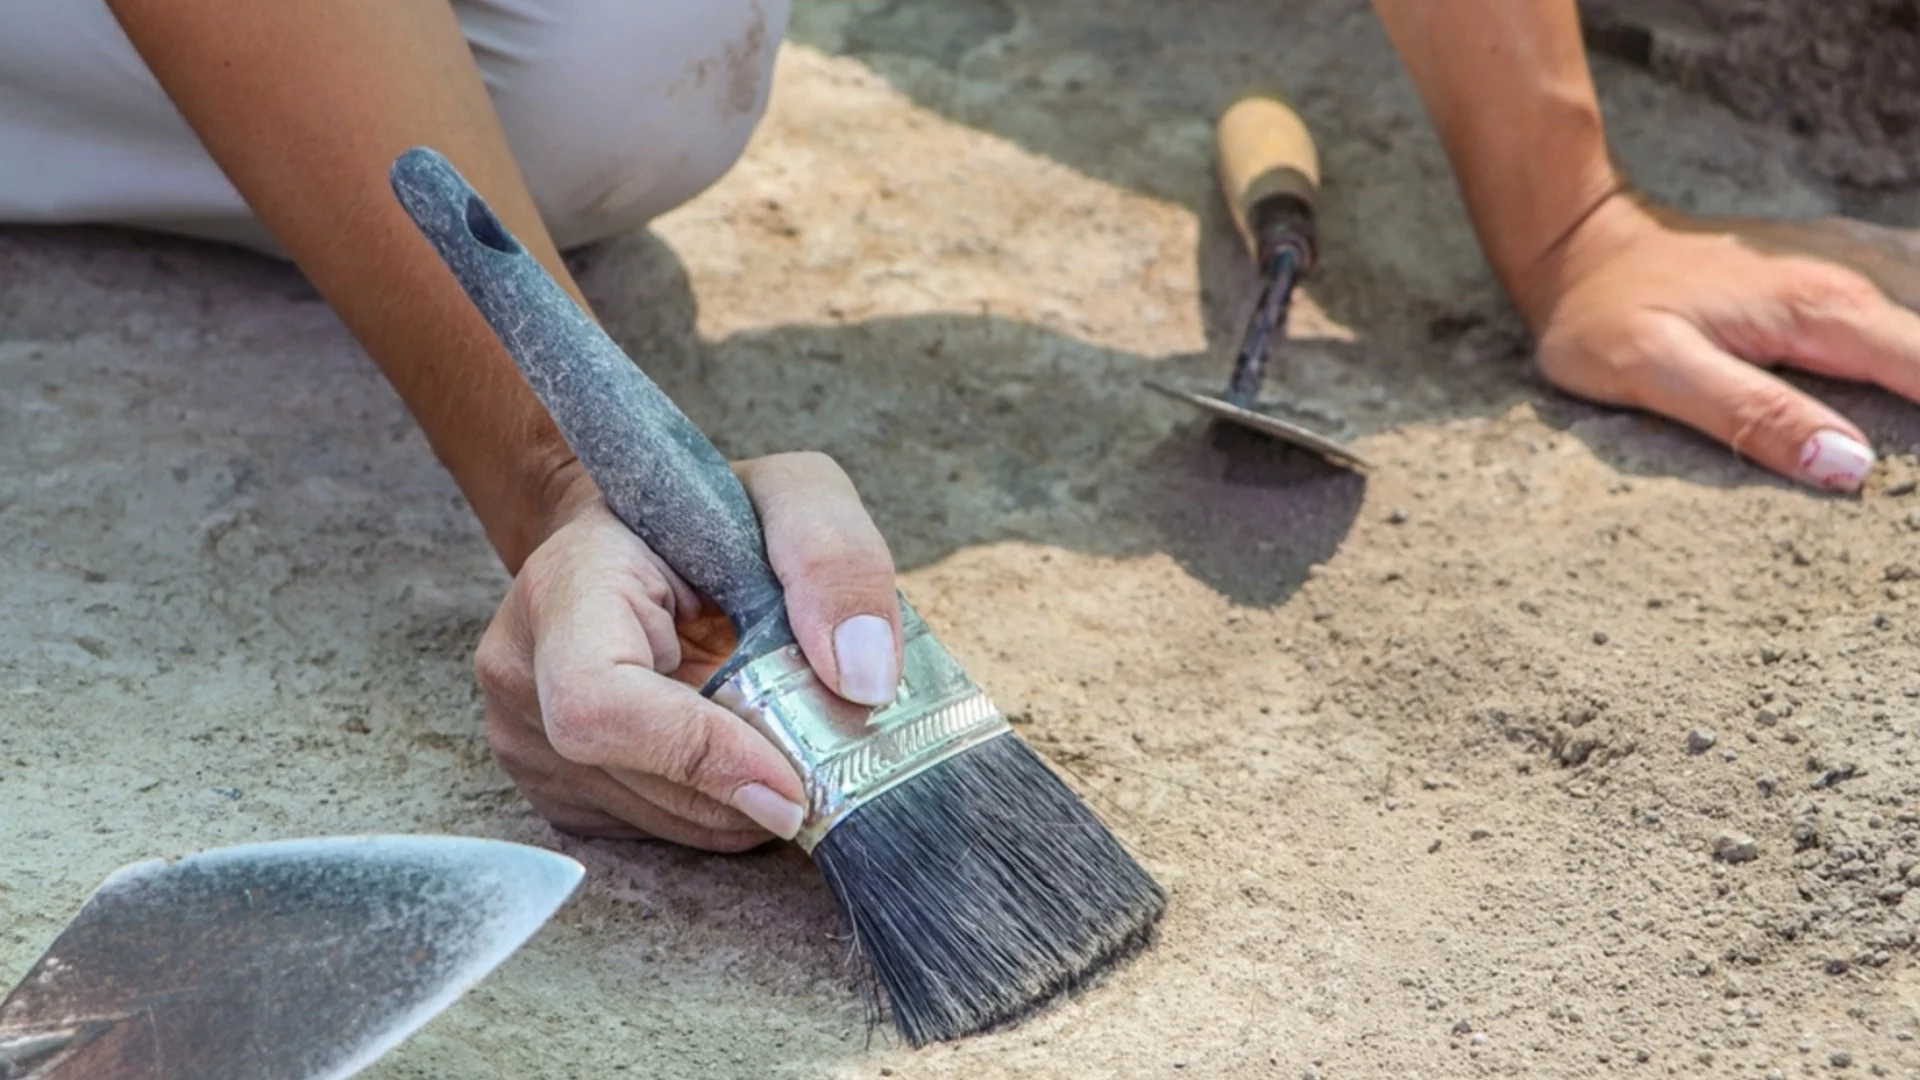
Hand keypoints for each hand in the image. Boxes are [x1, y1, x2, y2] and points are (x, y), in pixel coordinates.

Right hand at [474, 453, 901, 850]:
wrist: (634, 540)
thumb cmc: (705, 516)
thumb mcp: (791, 495)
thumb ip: (834, 560)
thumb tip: (865, 679)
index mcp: (563, 586)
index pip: (598, 704)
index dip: (698, 756)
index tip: (791, 783)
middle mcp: (521, 672)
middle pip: (640, 779)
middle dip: (749, 785)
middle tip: (820, 755)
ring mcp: (524, 741)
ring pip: (658, 821)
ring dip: (743, 803)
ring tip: (783, 740)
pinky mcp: (556, 790)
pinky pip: (655, 834)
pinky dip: (721, 811)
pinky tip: (743, 754)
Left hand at [1521, 194, 1919, 491]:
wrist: (1581, 247)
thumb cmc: (1605, 311)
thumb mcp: (1656, 369)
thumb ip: (1750, 414)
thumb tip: (1848, 466)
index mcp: (1822, 311)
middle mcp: (1847, 290)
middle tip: (1906, 501)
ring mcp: (1839, 288)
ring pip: (1915, 353)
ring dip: (1913, 401)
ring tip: (1900, 467)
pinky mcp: (1822, 299)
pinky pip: (1888, 344)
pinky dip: (1898, 380)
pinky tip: (1883, 424)